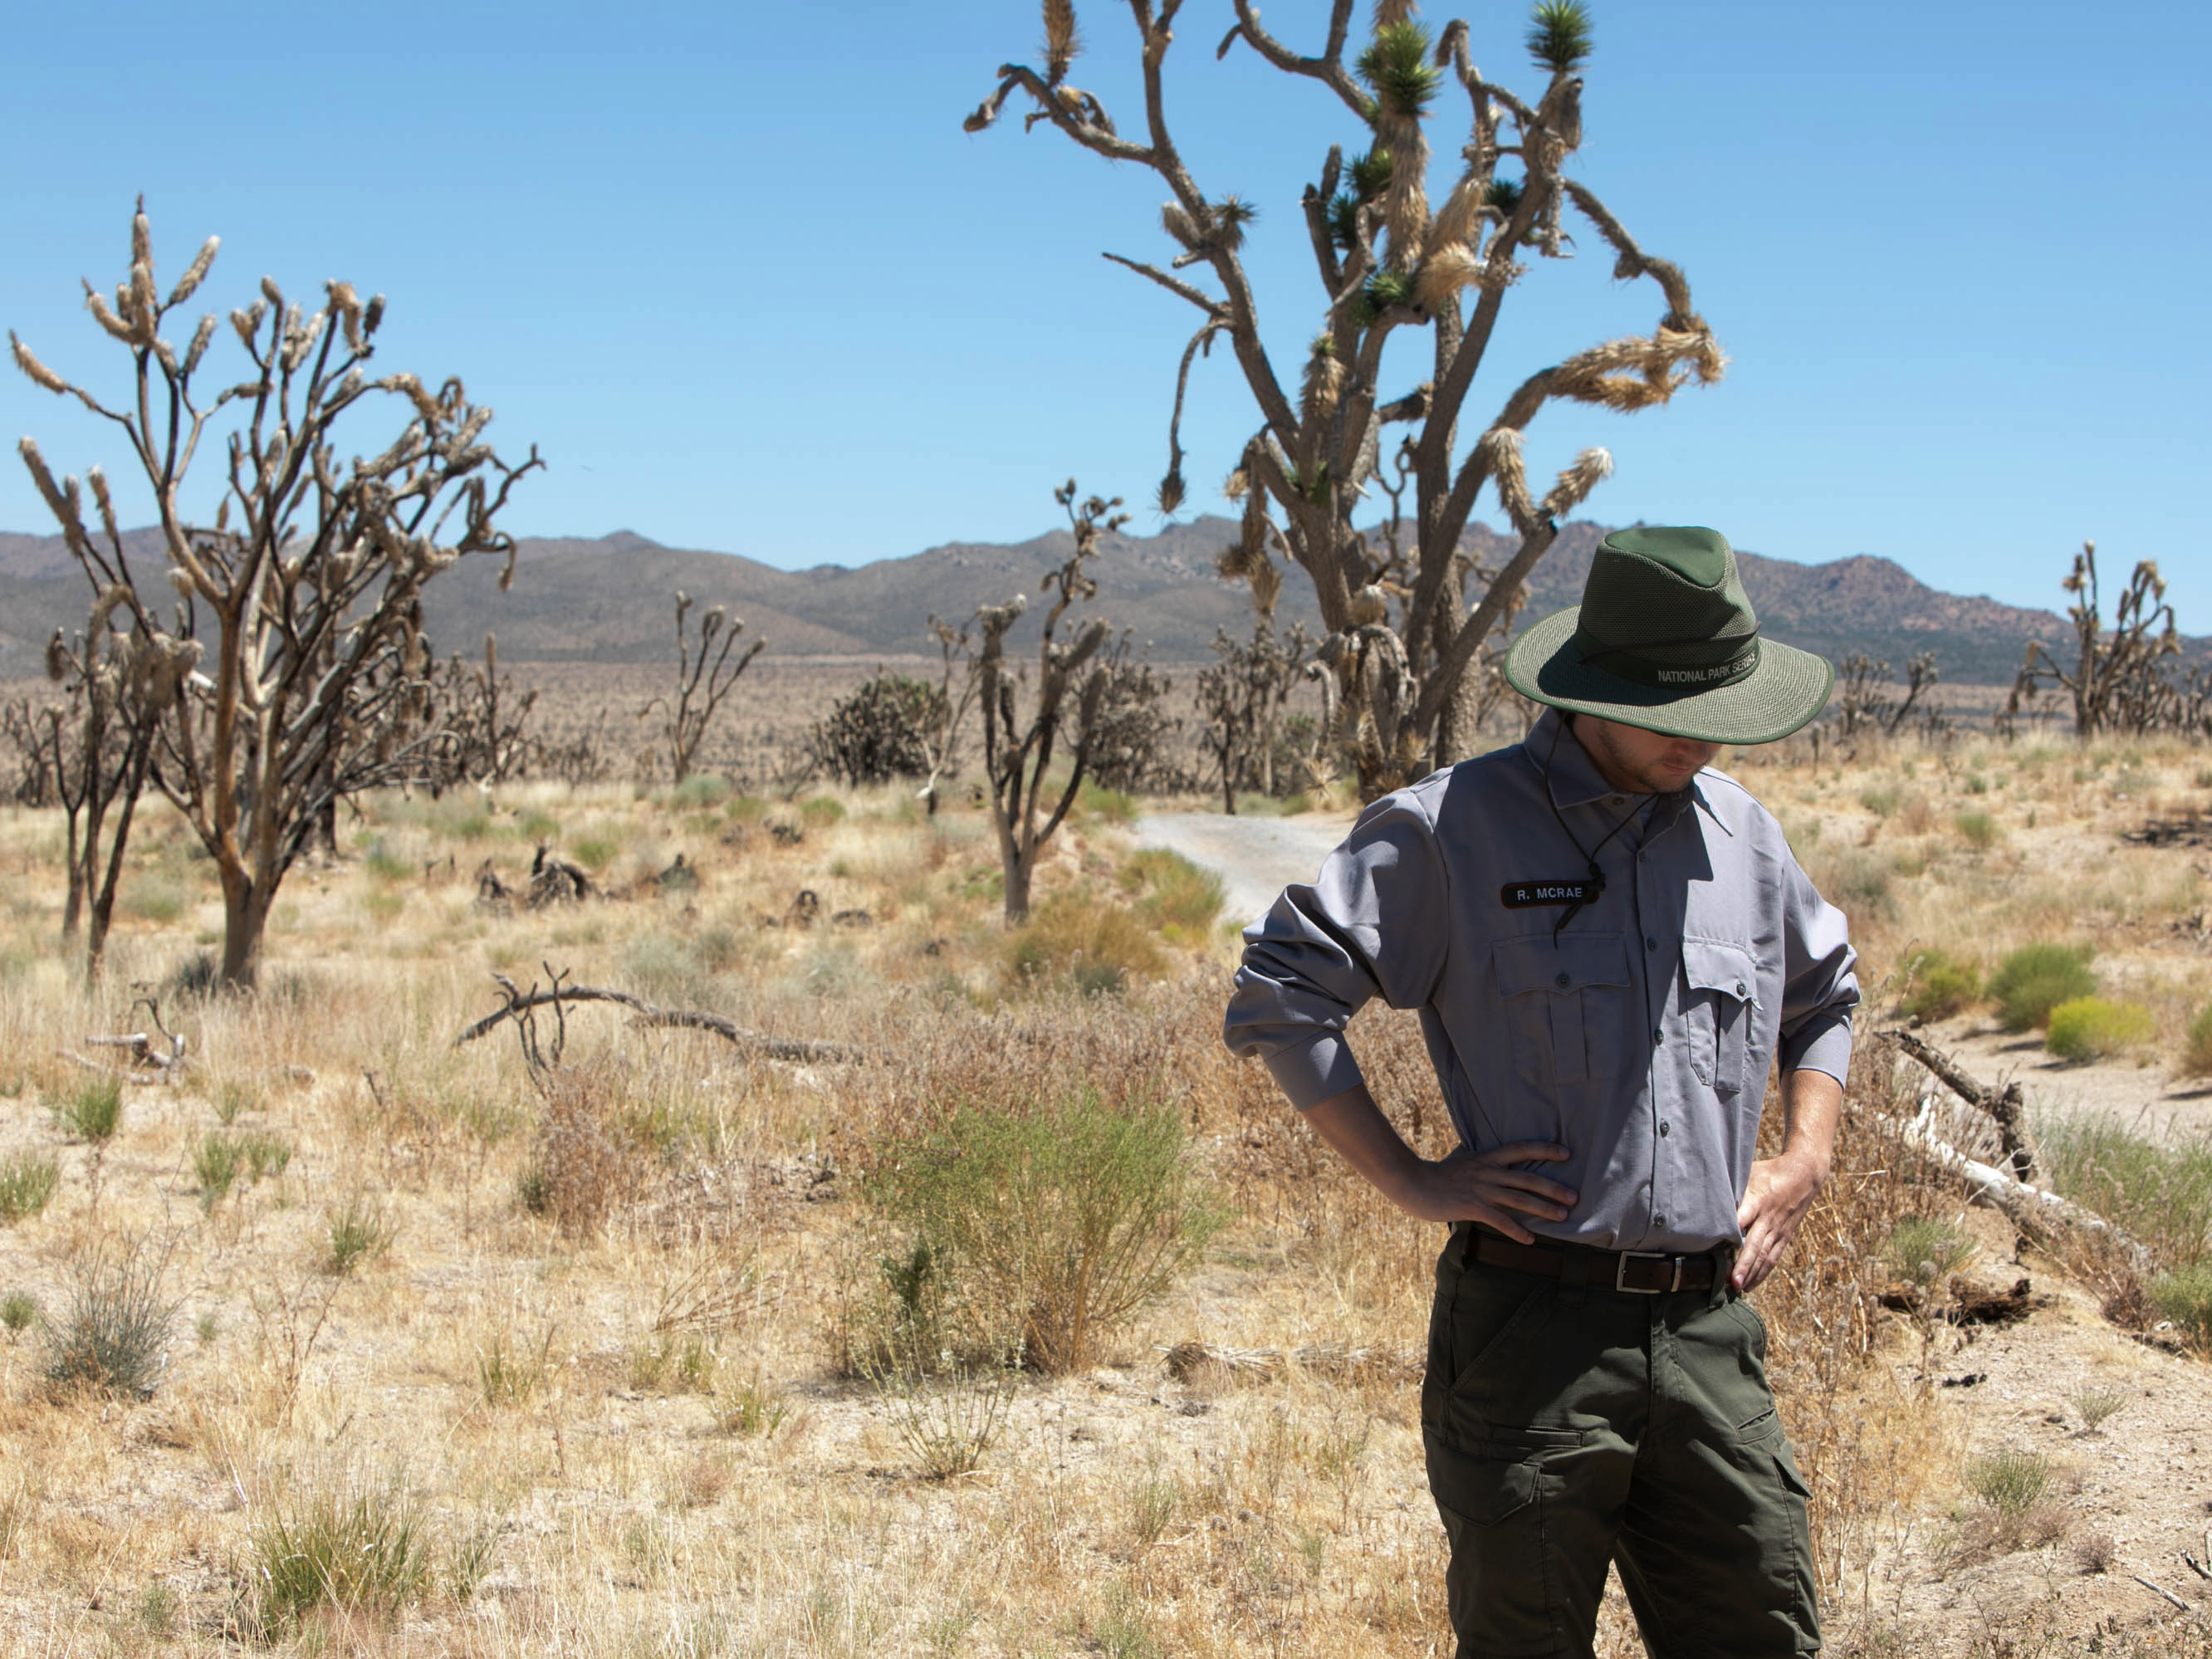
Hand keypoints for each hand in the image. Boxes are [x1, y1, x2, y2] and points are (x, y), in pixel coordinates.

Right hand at [1399, 1141, 1577, 1241]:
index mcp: (1487, 1157)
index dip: (1544, 1150)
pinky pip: (1500, 1220)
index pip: (1521, 1149)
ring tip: (1563, 1216)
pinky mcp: (1472, 1206)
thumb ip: (1478, 1159)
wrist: (1413, 1182)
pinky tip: (1530, 1239)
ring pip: (1519, 1199)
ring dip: (1543, 1208)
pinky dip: (1517, 1230)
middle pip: (1527, 1178)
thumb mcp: (1461, 1159)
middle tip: (1575, 1196)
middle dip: (1553, 1187)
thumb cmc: (1437, 1174)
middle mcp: (1488, 1171)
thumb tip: (1485, 1155)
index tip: (1566, 1154)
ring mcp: (1481, 1189)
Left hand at [1732, 1148, 1825, 1291]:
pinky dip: (1762, 1273)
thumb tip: (1704, 1196)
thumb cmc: (1768, 1172)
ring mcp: (1778, 1229)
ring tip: (1738, 1288)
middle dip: (1744, 1265)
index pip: (1743, 1218)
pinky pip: (1773, 1258)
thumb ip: (1731, 1187)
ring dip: (1752, 1273)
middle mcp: (1768, 1218)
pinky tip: (1750, 1285)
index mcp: (1757, 1199)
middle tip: (1732, 1282)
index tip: (1719, 1248)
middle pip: (1755, 1244)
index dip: (1732, 1233)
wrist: (1804, 1175)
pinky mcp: (1784, 1236)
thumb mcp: (1748, 1172)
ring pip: (1765, 1255)